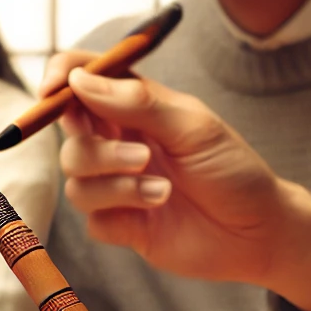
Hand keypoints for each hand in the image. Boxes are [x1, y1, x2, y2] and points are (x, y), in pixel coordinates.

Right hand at [43, 52, 310, 310]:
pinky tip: (158, 209)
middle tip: (141, 157)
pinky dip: (121, 211)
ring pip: (75, 176)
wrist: (258, 233)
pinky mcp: (119, 222)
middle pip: (70, 130)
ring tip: (162, 189)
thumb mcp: (193, 126)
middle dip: (95, 147)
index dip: (61, 77)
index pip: (84, 77)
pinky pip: (90, 216)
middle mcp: (120, 141)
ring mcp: (116, 182)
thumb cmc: (233, 170)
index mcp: (135, 106)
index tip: (52, 89)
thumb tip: (79, 80)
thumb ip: (136, 102)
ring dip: (115, 182)